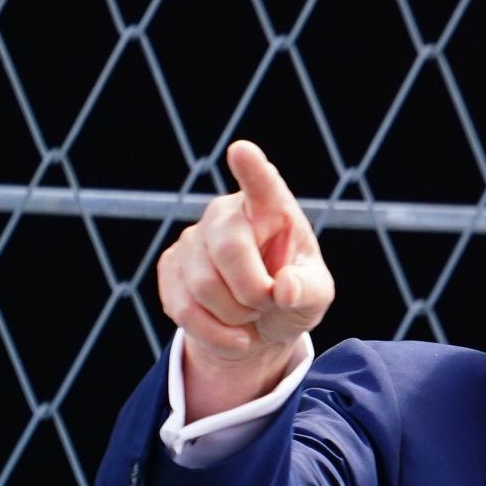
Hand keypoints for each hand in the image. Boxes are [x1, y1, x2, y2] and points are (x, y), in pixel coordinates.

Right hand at [157, 139, 334, 409]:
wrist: (257, 327)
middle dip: (254, 293)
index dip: (252, 169)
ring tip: (249, 314)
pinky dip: (215, 333)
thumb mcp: (314, 296)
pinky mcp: (170, 268)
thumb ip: (307, 290)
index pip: (261, 184)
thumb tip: (284, 288)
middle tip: (267, 303)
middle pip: (229, 249)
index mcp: (270, 208)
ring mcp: (193, 239)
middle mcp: (225, 214)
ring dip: (235, 317)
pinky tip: (232, 333)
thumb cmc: (291, 296)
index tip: (241, 151)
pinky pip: (185, 310)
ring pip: (204, 286)